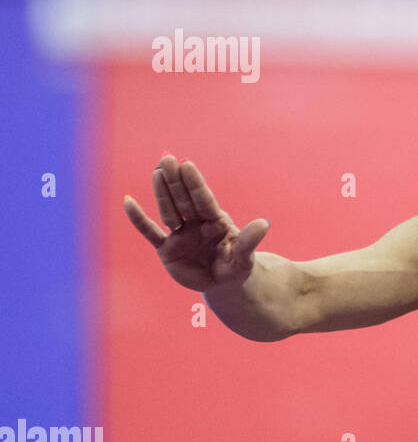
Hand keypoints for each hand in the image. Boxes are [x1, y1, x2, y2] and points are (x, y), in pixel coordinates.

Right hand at [124, 154, 269, 291]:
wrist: (223, 283)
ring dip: (161, 192)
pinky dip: (138, 219)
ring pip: (168, 210)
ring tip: (156, 171)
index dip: (195, 183)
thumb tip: (264, 223)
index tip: (187, 164)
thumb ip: (249, 240)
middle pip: (184, 199)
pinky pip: (150, 232)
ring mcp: (180, 235)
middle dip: (175, 180)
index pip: (204, 200)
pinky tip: (128, 202)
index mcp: (216, 221)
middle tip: (166, 157)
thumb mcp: (244, 256)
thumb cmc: (236, 266)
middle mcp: (196, 224)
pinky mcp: (167, 249)